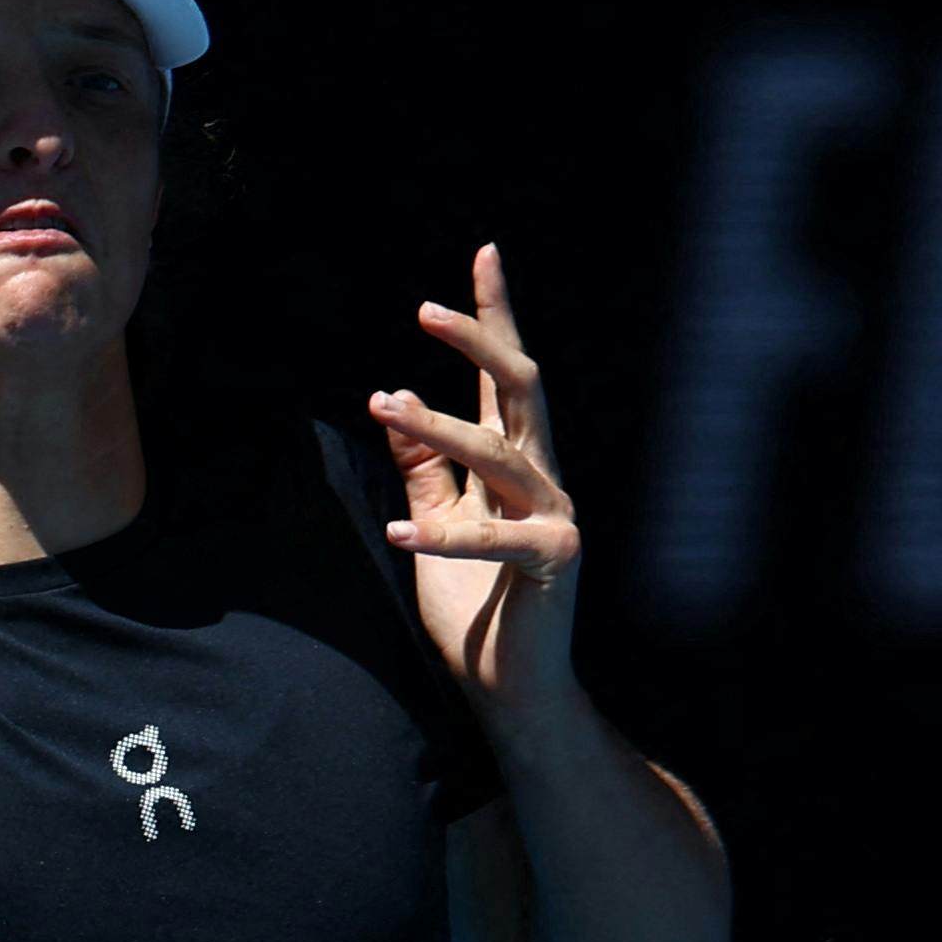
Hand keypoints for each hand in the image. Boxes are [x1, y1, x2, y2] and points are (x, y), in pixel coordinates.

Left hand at [368, 242, 581, 710]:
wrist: (514, 689)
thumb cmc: (478, 611)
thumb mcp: (438, 525)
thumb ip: (424, 471)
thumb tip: (394, 402)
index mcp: (520, 466)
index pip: (507, 379)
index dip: (495, 317)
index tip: (484, 252)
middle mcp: (546, 479)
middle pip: (523, 390)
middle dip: (479, 342)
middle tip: (424, 309)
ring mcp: (557, 517)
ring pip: (502, 452)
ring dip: (440, 425)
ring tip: (383, 401)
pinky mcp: (554, 562)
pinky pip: (494, 539)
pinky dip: (445, 537)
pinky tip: (402, 534)